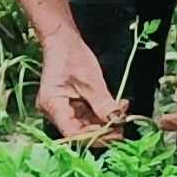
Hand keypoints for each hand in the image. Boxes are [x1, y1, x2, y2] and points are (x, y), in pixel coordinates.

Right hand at [36, 30, 127, 145]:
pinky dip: (102, 113)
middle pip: (79, 131)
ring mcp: (61, 110)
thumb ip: (103, 104)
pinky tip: (116, 107)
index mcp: (52, 105)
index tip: (114, 133)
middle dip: (103, 129)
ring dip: (105, 121)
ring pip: (85, 125)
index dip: (94, 136)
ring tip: (122, 111)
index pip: (72, 132)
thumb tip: (117, 122)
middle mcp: (53, 112)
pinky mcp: (70, 106)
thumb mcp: (91, 81)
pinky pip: (87, 116)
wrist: (62, 40)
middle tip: (123, 122)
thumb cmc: (72, 56)